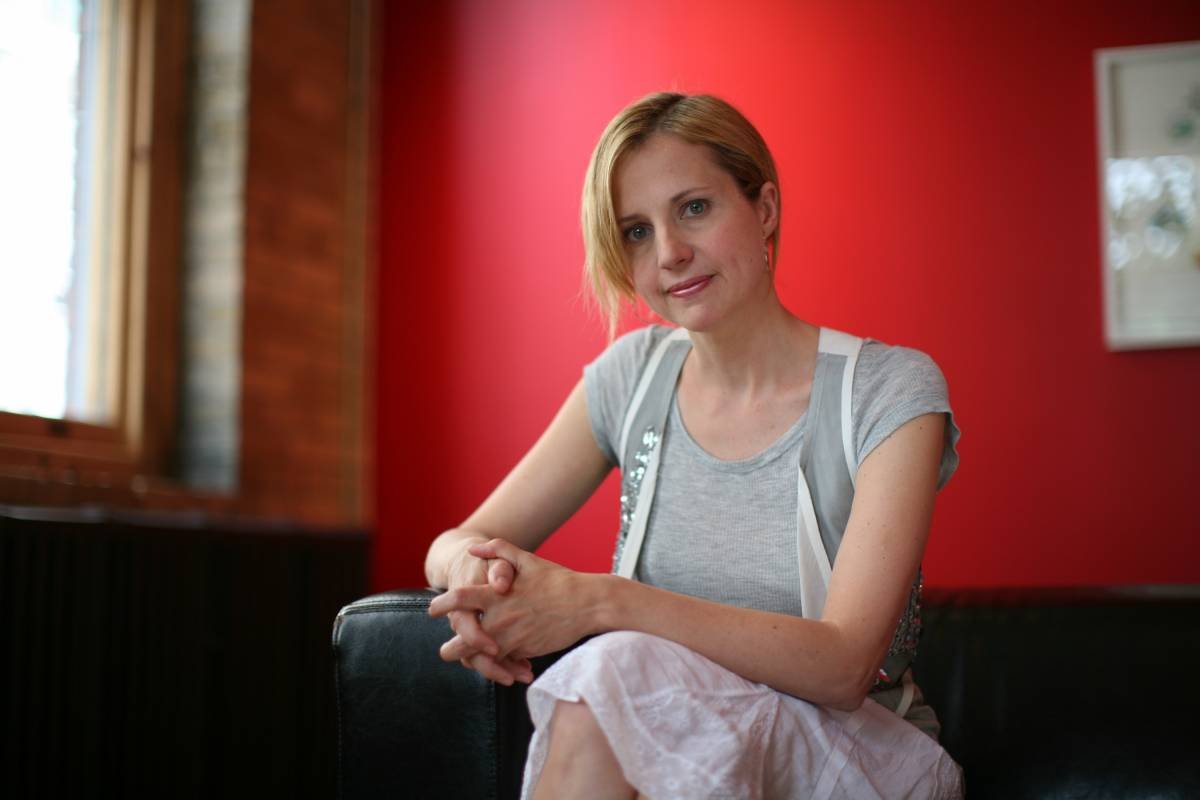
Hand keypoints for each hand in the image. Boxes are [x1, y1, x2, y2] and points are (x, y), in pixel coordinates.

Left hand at [429, 539, 589, 665]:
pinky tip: (496, 665)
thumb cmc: (557, 580)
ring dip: (470, 661)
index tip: (433, 610)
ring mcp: (512, 638)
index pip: (459, 599)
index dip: (441, 605)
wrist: (587, 605)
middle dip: (450, 648)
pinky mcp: (525, 651)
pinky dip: (498, 665)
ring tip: (465, 661)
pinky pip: (504, 663)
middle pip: (463, 639)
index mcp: (497, 595)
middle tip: (445, 649)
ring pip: (481, 657)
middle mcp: (501, 619)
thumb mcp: (528, 559)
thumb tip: (472, 549)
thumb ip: (498, 550)